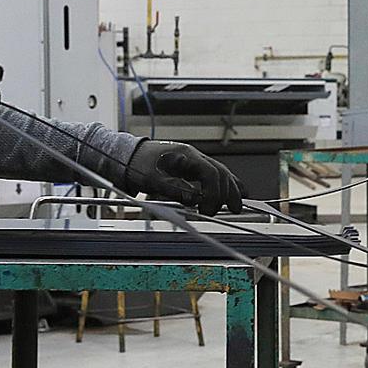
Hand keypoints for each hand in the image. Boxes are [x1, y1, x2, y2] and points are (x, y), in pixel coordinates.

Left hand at [125, 141, 244, 215]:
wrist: (131, 157)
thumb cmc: (139, 165)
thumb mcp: (153, 180)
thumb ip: (175, 189)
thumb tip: (194, 200)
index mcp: (186, 156)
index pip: (211, 173)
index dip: (214, 193)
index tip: (208, 209)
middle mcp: (194, 156)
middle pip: (221, 172)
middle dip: (228, 193)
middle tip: (229, 211)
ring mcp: (195, 161)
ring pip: (221, 173)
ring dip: (230, 189)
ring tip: (237, 205)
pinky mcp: (193, 168)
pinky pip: (215, 175)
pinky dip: (225, 185)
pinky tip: (233, 193)